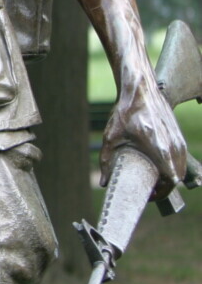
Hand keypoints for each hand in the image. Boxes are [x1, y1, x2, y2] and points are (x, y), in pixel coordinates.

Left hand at [102, 74, 187, 193]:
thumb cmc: (125, 112)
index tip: (148, 194)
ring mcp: (179, 141)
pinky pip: (180, 158)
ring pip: (179, 168)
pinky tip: (158, 165)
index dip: (160, 192)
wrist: (140, 89)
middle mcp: (174, 148)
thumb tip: (104, 182)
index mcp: (160, 150)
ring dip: (169, 176)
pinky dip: (172, 165)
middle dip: (164, 187)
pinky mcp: (179, 136)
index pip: (170, 181)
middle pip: (176, 178)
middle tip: (148, 190)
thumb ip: (107, 161)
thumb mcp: (111, 137)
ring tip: (152, 179)